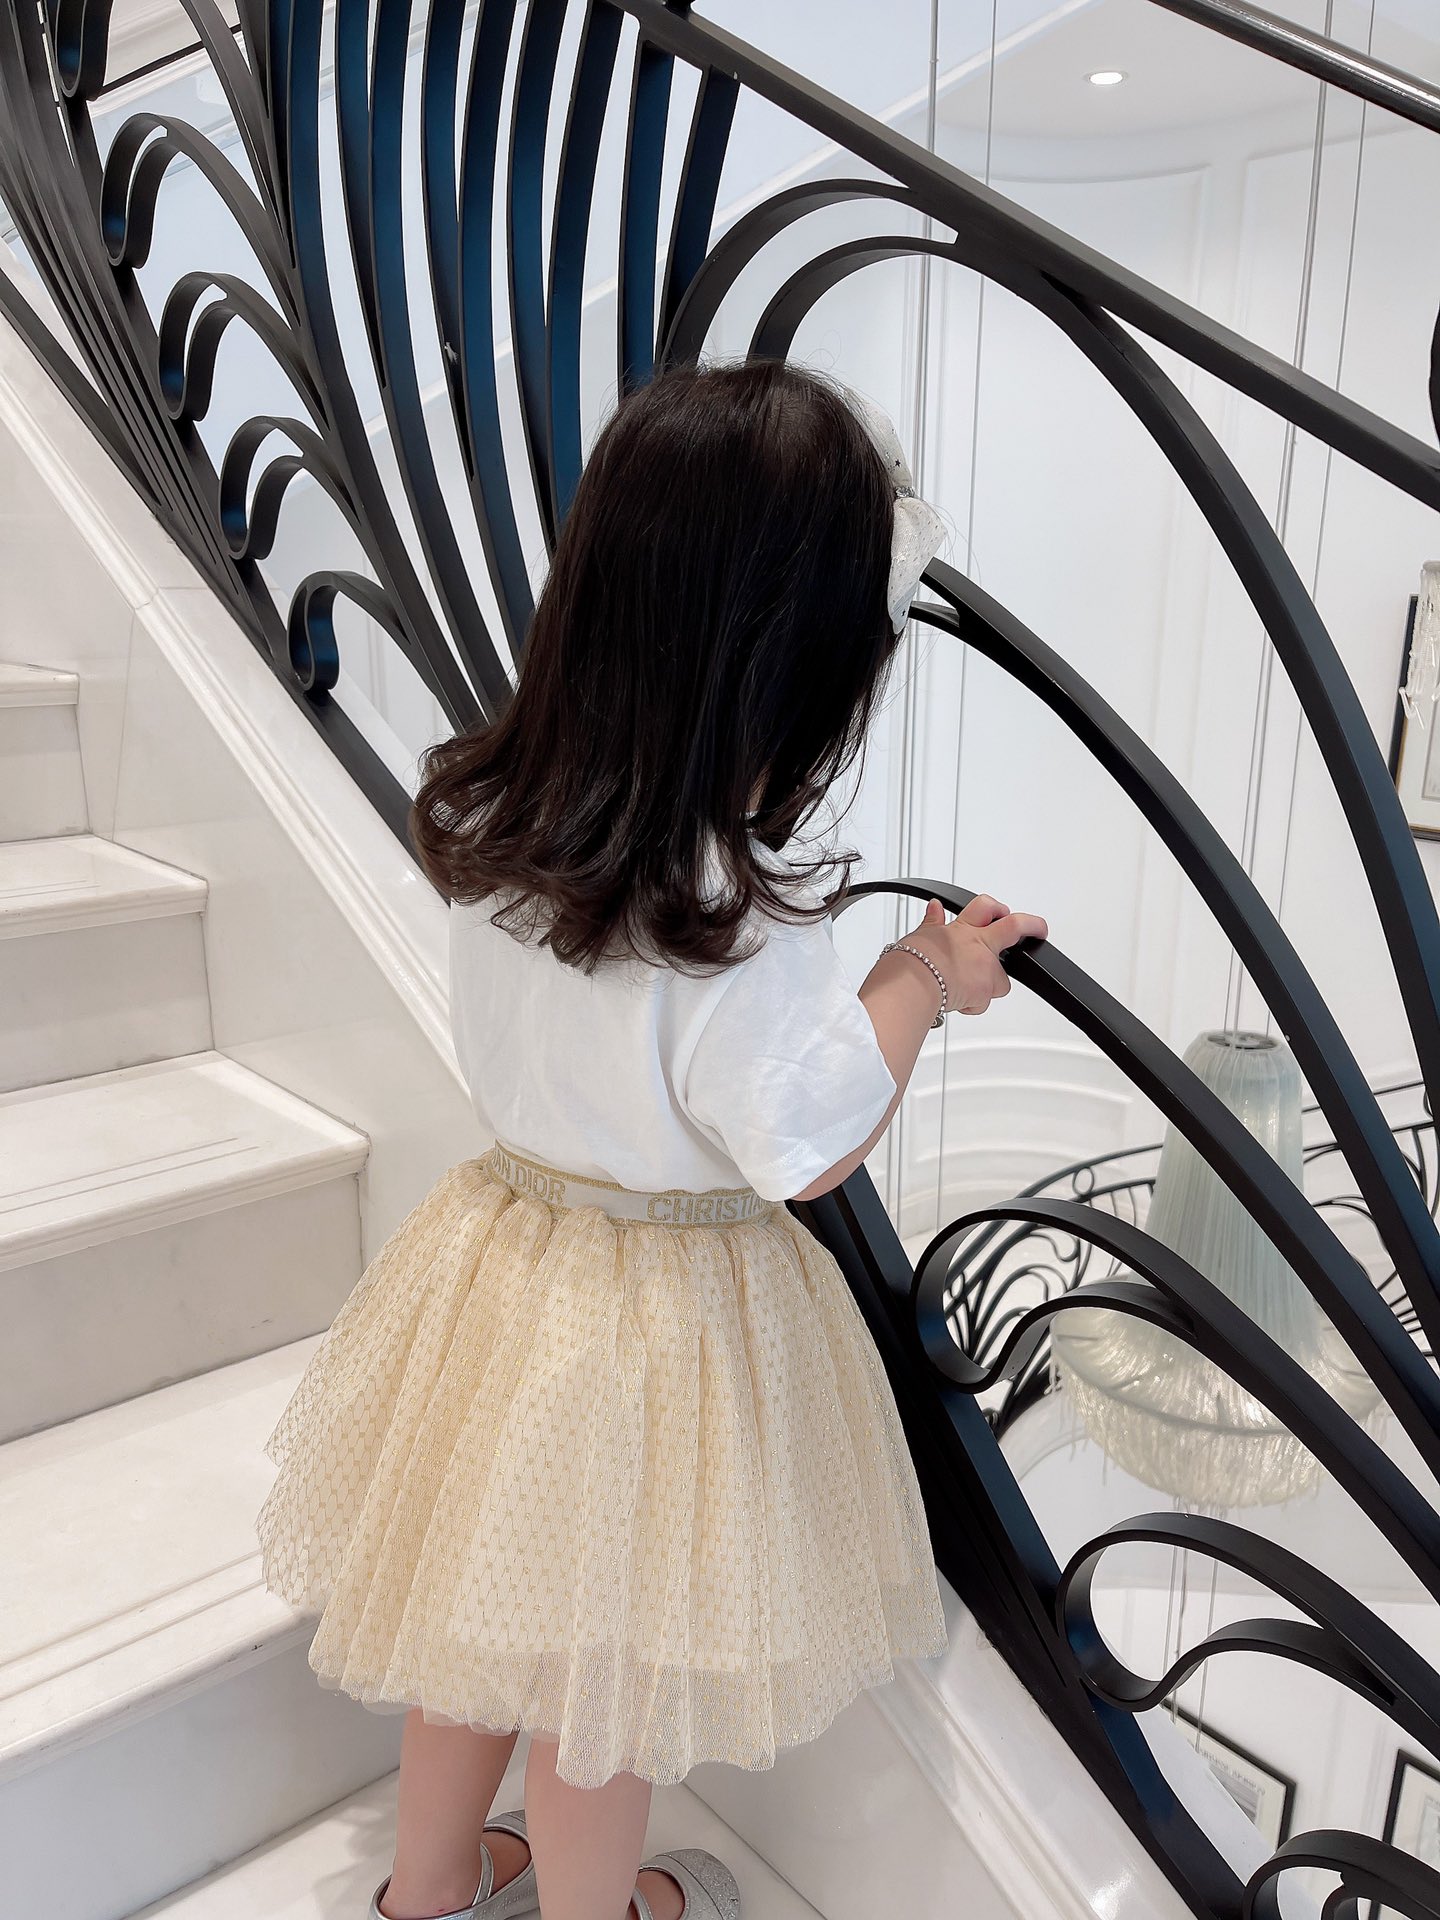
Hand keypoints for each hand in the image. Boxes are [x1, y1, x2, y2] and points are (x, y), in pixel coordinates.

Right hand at [897, 894, 1047, 1016]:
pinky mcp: (984, 993)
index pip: (985, 907)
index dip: (996, 908)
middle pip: (1015, 928)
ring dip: (991, 983)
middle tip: (1039, 930)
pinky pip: (984, 1002)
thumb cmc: (909, 962)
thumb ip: (933, 923)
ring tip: (968, 988)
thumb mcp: (919, 935)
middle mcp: (979, 946)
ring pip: (1002, 979)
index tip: (1002, 911)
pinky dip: (972, 1005)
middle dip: (1032, 926)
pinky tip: (957, 1002)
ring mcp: (985, 969)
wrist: (909, 986)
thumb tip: (934, 908)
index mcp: (962, 930)